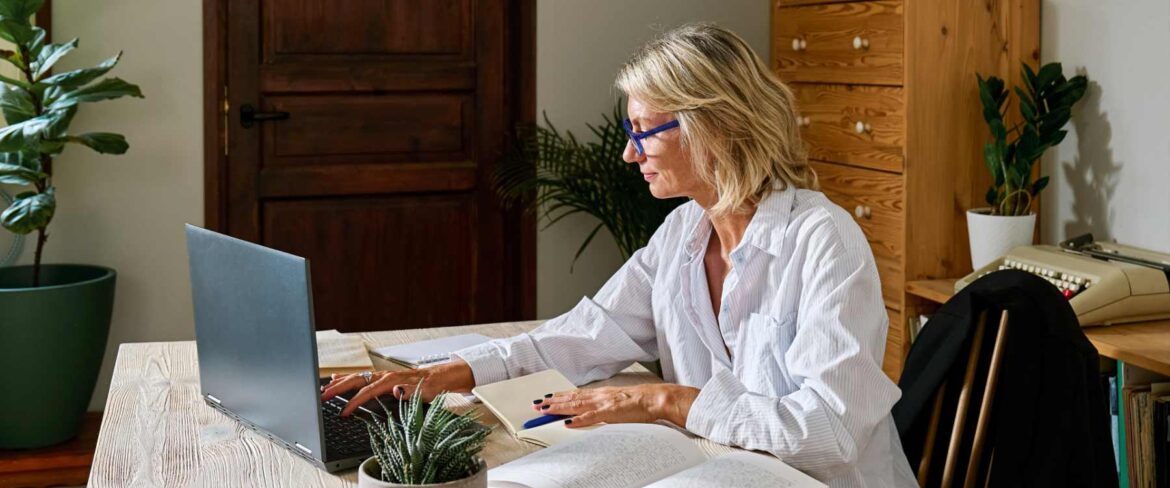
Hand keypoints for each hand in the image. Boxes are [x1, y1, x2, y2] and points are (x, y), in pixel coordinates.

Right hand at [320, 359, 475, 415]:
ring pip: (355, 377)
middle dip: (338, 389)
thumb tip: (395, 390)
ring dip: (339, 383)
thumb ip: (409, 391)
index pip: (367, 391)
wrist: (440, 377)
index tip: (343, 412)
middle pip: (355, 381)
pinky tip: (337, 378)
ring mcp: (382, 376)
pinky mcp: (382, 378)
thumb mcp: (424, 392)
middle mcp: (384, 376)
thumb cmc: (432, 386)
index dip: (354, 402)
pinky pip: (361, 377)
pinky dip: (347, 378)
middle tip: (322, 397)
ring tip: (324, 389)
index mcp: (391, 380)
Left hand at [532, 383, 699, 428]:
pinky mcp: (611, 412)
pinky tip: (568, 422)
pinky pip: (592, 417)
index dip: (559, 397)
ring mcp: (605, 403)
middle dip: (552, 402)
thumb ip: (606, 406)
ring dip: (559, 408)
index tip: (545, 399)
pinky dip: (579, 419)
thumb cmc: (642, 402)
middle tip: (536, 405)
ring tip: (544, 410)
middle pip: (571, 398)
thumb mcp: (620, 402)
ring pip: (577, 405)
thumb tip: (594, 412)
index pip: (576, 395)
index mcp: (602, 393)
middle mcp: (600, 395)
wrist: (657, 398)